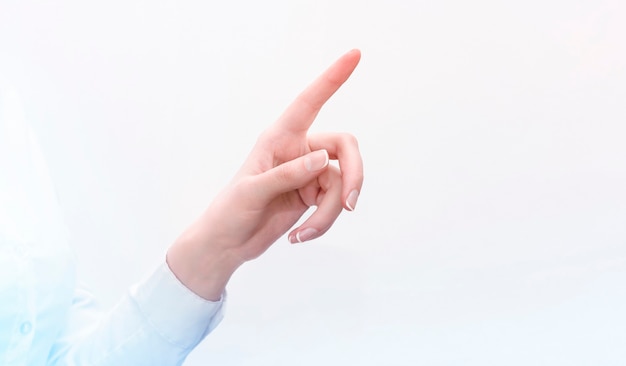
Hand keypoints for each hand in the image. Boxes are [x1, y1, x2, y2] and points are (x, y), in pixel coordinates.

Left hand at [167, 50, 362, 299]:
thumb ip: (287, 174)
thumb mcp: (252, 191)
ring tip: (305, 234)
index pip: (309, 102)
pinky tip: (301, 236)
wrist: (228, 244)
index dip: (332, 78)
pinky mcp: (313, 196)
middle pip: (344, 148)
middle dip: (353, 176)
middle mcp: (299, 150)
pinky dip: (324, 223)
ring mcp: (309, 174)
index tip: (354, 54)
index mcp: (280, 137)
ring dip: (331, 213)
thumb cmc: (230, 210)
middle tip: (350, 204)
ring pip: (341, 185)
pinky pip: (335, 205)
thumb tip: (323, 160)